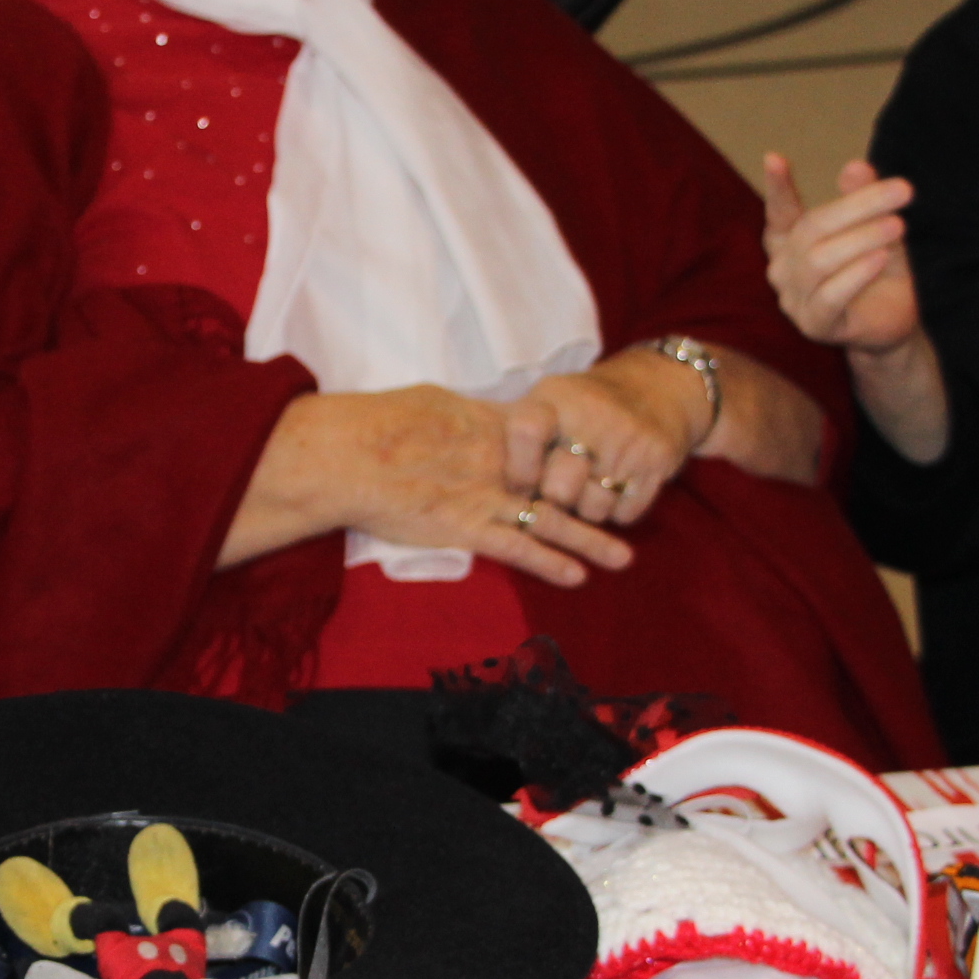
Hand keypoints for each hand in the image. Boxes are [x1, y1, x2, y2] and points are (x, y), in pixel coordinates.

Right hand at [226, 386, 633, 586]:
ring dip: (590, 541)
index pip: (548, 436)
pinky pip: (517, 548)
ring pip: (551, 520)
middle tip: (633, 510)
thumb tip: (475, 414)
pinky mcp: (465, 527)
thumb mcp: (430, 402)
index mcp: (489, 423)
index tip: (599, 462)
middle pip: (563, 480)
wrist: (346, 454)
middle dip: (599, 498)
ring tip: (625, 557)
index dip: (576, 452)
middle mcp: (498, 460)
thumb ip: (462, 414)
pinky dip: (548, 563)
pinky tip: (576, 576)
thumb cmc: (376, 423)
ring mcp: (485, 496)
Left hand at [507, 353, 705, 527]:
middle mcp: (593, 417)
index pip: (525, 433)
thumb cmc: (588, 405)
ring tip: (590, 486)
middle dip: (555, 502)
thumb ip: (518, 434)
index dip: (519, 471)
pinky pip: (625, 514)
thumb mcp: (552, 400)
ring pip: (593, 510)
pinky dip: (618, 510)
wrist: (658, 387)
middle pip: (560, 490)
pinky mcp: (657, 462)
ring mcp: (628, 442)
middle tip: (558, 494)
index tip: (522, 485)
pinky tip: (617, 486)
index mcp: (556, 398)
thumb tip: (480, 484)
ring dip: (588, 509)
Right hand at [765, 155, 922, 355]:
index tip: (775, 158)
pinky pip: (829, 296)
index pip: (780, 212)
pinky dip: (856, 275)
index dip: (777, 188)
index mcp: (790, 241)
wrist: (892, 320)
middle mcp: (783, 269)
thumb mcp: (875, 226)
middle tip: (903, 189)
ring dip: (862, 238)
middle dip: (858, 206)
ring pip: (818, 261)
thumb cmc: (877, 269)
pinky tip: (880, 257)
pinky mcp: (814, 325)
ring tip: (898, 226)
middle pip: (812, 228)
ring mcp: (794, 299)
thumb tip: (855, 167)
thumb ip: (861, 199)